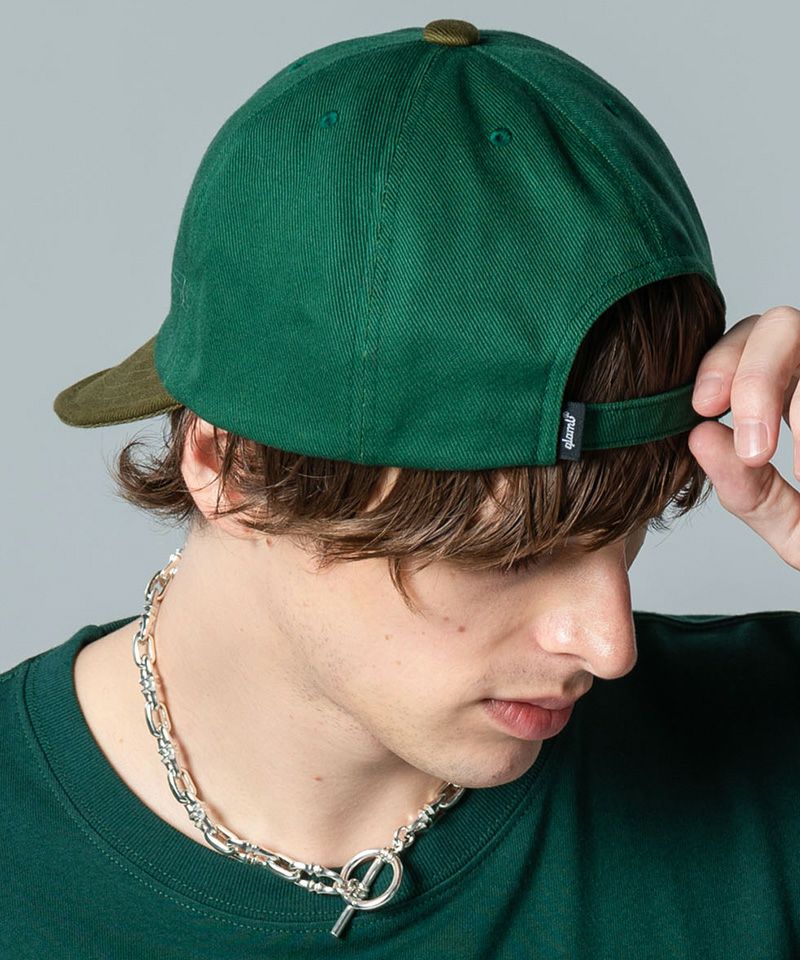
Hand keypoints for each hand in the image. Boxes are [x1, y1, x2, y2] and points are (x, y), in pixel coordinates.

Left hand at [688, 305, 799, 570]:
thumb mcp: (798, 530)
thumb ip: (749, 491)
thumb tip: (700, 438)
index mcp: (797, 395)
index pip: (746, 346)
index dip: (720, 365)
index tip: (702, 410)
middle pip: (780, 324)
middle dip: (756, 378)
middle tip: (753, 448)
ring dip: (795, 400)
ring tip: (795, 465)